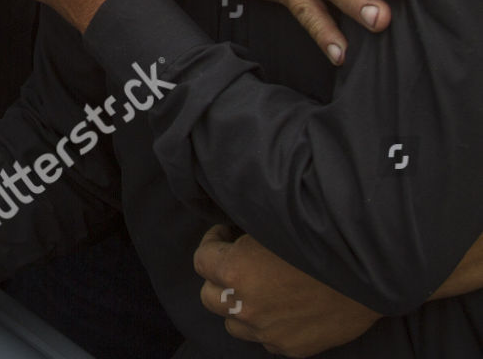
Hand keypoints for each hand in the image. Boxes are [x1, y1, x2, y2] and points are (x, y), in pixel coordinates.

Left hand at [195, 225, 379, 356]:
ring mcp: (268, 332)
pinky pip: (265, 339)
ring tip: (259, 288)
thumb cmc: (321, 240)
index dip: (213, 243)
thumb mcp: (272, 226)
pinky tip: (283, 307)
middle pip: (209, 297)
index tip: (226, 236)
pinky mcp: (292, 348)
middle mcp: (245, 306)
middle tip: (239, 262)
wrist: (372, 272)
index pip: (200, 261)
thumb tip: (230, 235)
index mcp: (235, 272)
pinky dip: (267, 325)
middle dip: (220, 278)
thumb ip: (243, 238)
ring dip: (239, 306)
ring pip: (233, 323)